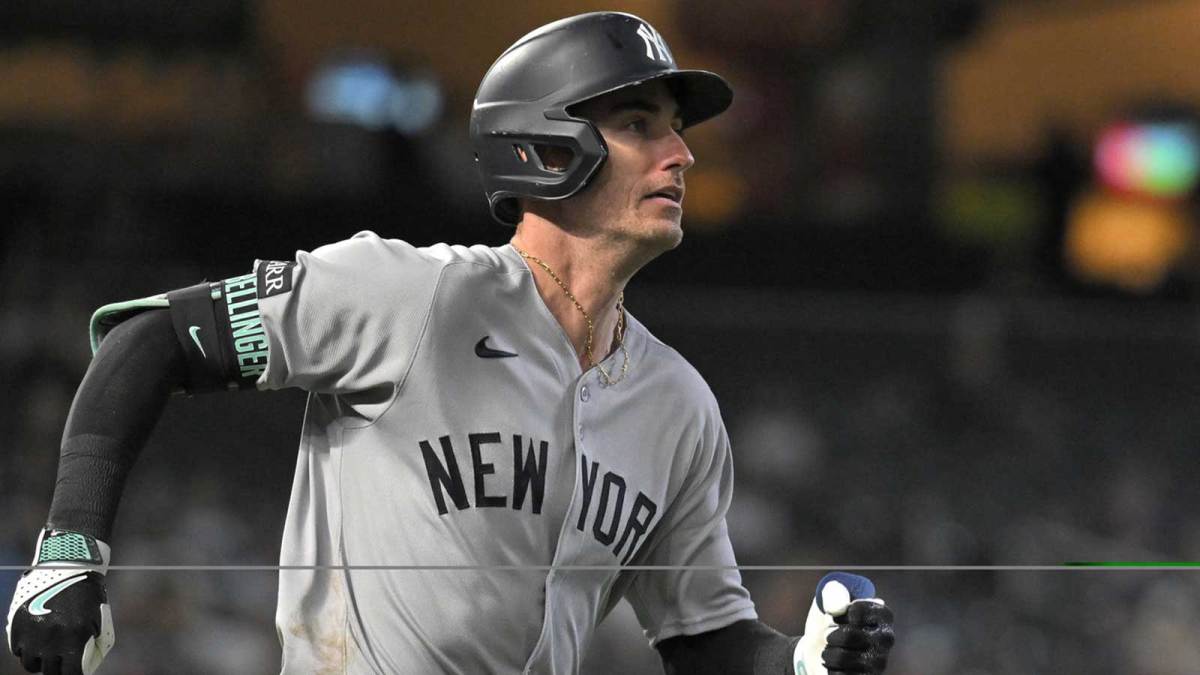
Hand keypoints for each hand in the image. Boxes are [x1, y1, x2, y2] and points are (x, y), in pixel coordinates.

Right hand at [6, 530, 113, 674]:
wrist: (68, 565)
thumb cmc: (88, 592)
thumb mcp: (98, 619)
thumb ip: (92, 643)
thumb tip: (85, 664)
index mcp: (73, 639)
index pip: (70, 674)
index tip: (74, 672)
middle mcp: (49, 640)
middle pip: (49, 672)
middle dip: (57, 670)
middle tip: (61, 666)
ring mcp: (30, 633)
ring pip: (30, 663)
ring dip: (40, 662)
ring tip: (47, 656)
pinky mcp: (17, 625)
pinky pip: (18, 649)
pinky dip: (26, 650)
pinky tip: (36, 644)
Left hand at [794, 572, 893, 674]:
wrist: (816, 650)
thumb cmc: (826, 622)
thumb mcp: (826, 601)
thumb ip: (833, 593)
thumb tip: (839, 606)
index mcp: (882, 614)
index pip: (857, 610)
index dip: (837, 613)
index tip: (836, 615)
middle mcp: (887, 638)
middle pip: (851, 635)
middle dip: (830, 634)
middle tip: (829, 635)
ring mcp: (879, 663)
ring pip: (843, 658)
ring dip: (827, 653)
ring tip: (830, 651)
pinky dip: (830, 670)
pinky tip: (834, 666)